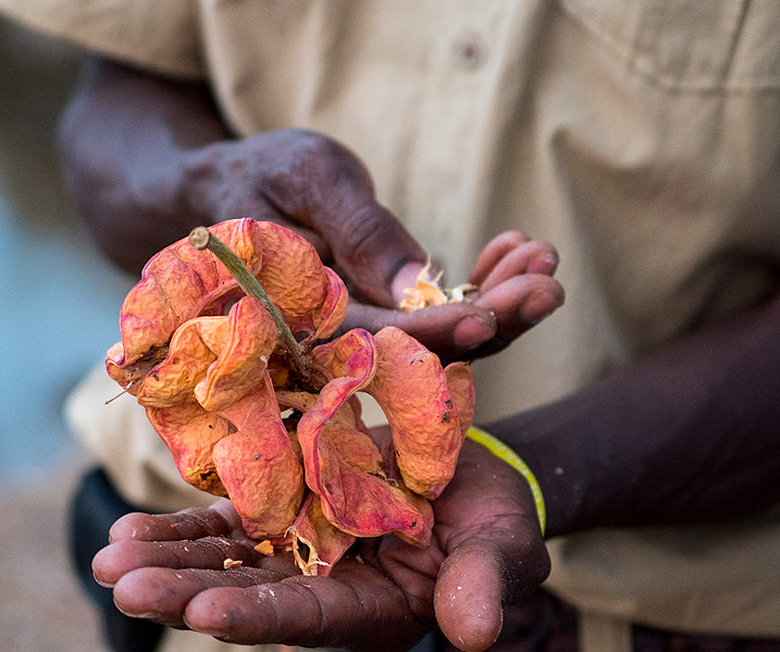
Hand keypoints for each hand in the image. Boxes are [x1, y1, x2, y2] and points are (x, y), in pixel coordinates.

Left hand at [91, 436, 549, 651]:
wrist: (469, 474)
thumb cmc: (495, 520)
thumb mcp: (501, 548)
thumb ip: (482, 586)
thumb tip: (471, 634)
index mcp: (371, 614)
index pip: (309, 620)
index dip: (258, 616)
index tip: (204, 615)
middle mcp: (321, 593)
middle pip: (246, 597)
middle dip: (185, 594)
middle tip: (123, 587)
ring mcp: (294, 555)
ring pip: (223, 562)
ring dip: (167, 562)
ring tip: (109, 558)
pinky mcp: (280, 516)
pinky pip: (224, 524)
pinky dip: (181, 528)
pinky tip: (131, 529)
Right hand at [182, 129, 562, 361]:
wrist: (231, 189)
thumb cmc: (262, 173)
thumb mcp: (309, 177)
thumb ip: (358, 229)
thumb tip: (415, 283)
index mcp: (301, 317)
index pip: (380, 339)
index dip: (440, 330)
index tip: (496, 310)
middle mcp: (334, 341)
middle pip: (422, 350)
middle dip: (492, 318)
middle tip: (548, 281)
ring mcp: (364, 333)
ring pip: (442, 338)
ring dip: (499, 302)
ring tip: (543, 257)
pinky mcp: (386, 318)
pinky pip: (441, 316)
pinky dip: (483, 285)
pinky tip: (516, 249)